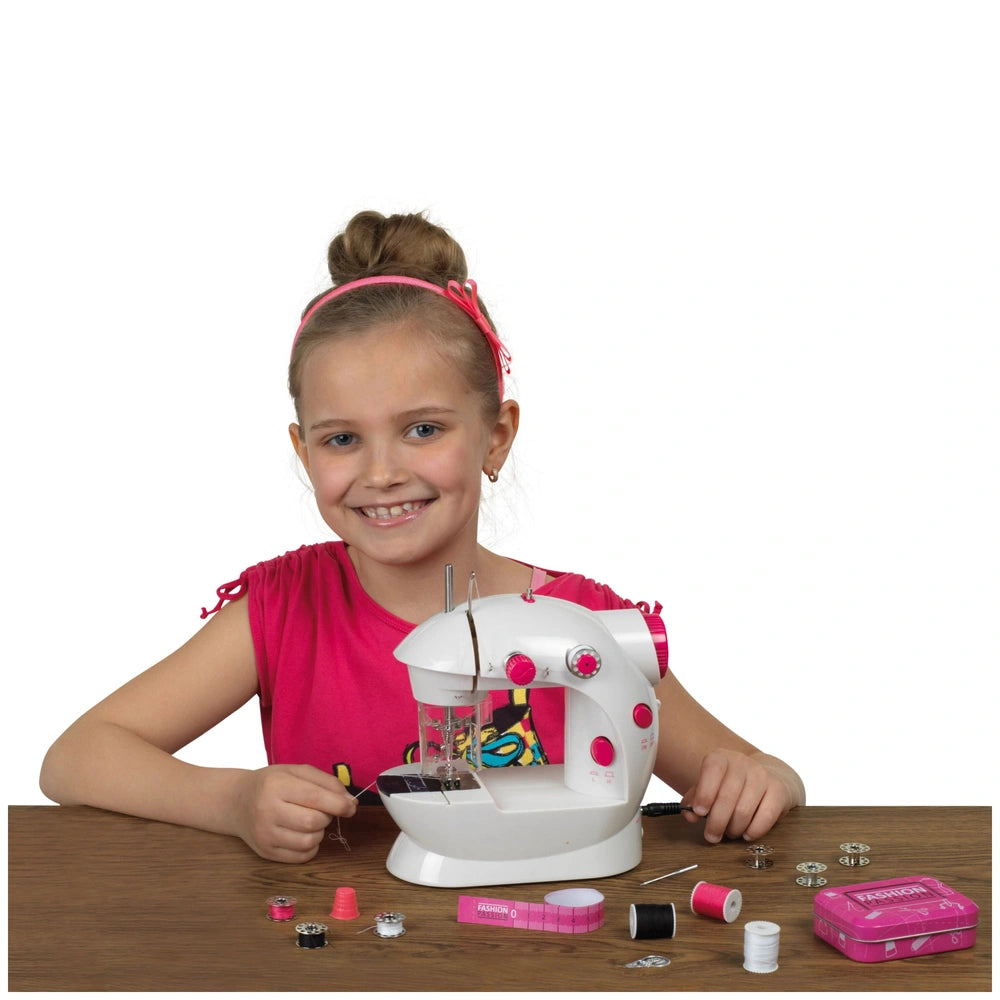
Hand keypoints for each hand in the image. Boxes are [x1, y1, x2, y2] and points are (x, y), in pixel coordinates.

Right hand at [232, 764, 357, 862]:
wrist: (237, 801)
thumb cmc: (272, 783)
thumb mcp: (297, 771)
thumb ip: (326, 782)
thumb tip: (350, 801)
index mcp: (276, 785)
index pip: (314, 797)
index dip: (338, 803)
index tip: (352, 806)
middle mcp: (267, 811)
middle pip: (312, 822)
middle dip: (328, 817)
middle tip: (323, 810)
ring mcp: (264, 835)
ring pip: (308, 841)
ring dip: (319, 832)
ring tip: (311, 820)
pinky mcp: (265, 852)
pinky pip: (301, 856)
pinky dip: (311, 846)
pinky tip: (304, 833)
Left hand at [681, 749, 800, 843]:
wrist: (768, 778)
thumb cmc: (732, 786)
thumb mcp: (710, 786)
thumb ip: (695, 799)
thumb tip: (690, 815)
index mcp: (721, 757)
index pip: (712, 769)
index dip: (704, 792)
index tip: (699, 812)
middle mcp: (742, 763)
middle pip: (727, 796)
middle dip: (716, 822)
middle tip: (712, 836)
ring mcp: (762, 775)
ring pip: (744, 810)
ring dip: (734, 829)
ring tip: (730, 833)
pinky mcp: (778, 790)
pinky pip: (766, 816)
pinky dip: (754, 831)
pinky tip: (747, 834)